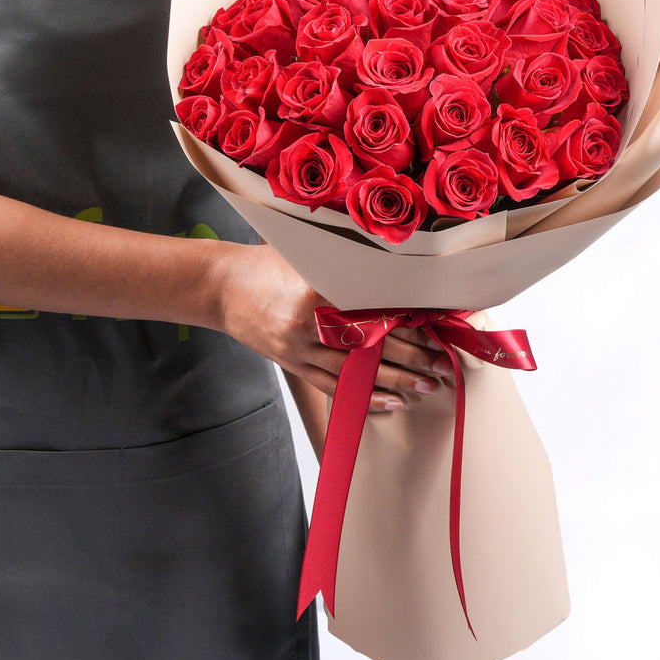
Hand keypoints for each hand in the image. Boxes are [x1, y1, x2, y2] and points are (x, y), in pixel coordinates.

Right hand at [216, 243, 450, 412]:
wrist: (219, 285)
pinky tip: (388, 402)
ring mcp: (297, 348)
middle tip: (439, 366)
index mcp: (315, 292)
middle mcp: (307, 324)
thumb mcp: (305, 257)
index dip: (406, 324)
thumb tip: (394, 269)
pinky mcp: (291, 363)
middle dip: (409, 358)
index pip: (371, 312)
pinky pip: (331, 385)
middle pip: (368, 346)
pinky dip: (361, 396)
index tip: (434, 331)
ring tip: (423, 388)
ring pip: (353, 371)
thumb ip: (344, 267)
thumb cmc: (265, 264)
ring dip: (392, 382)